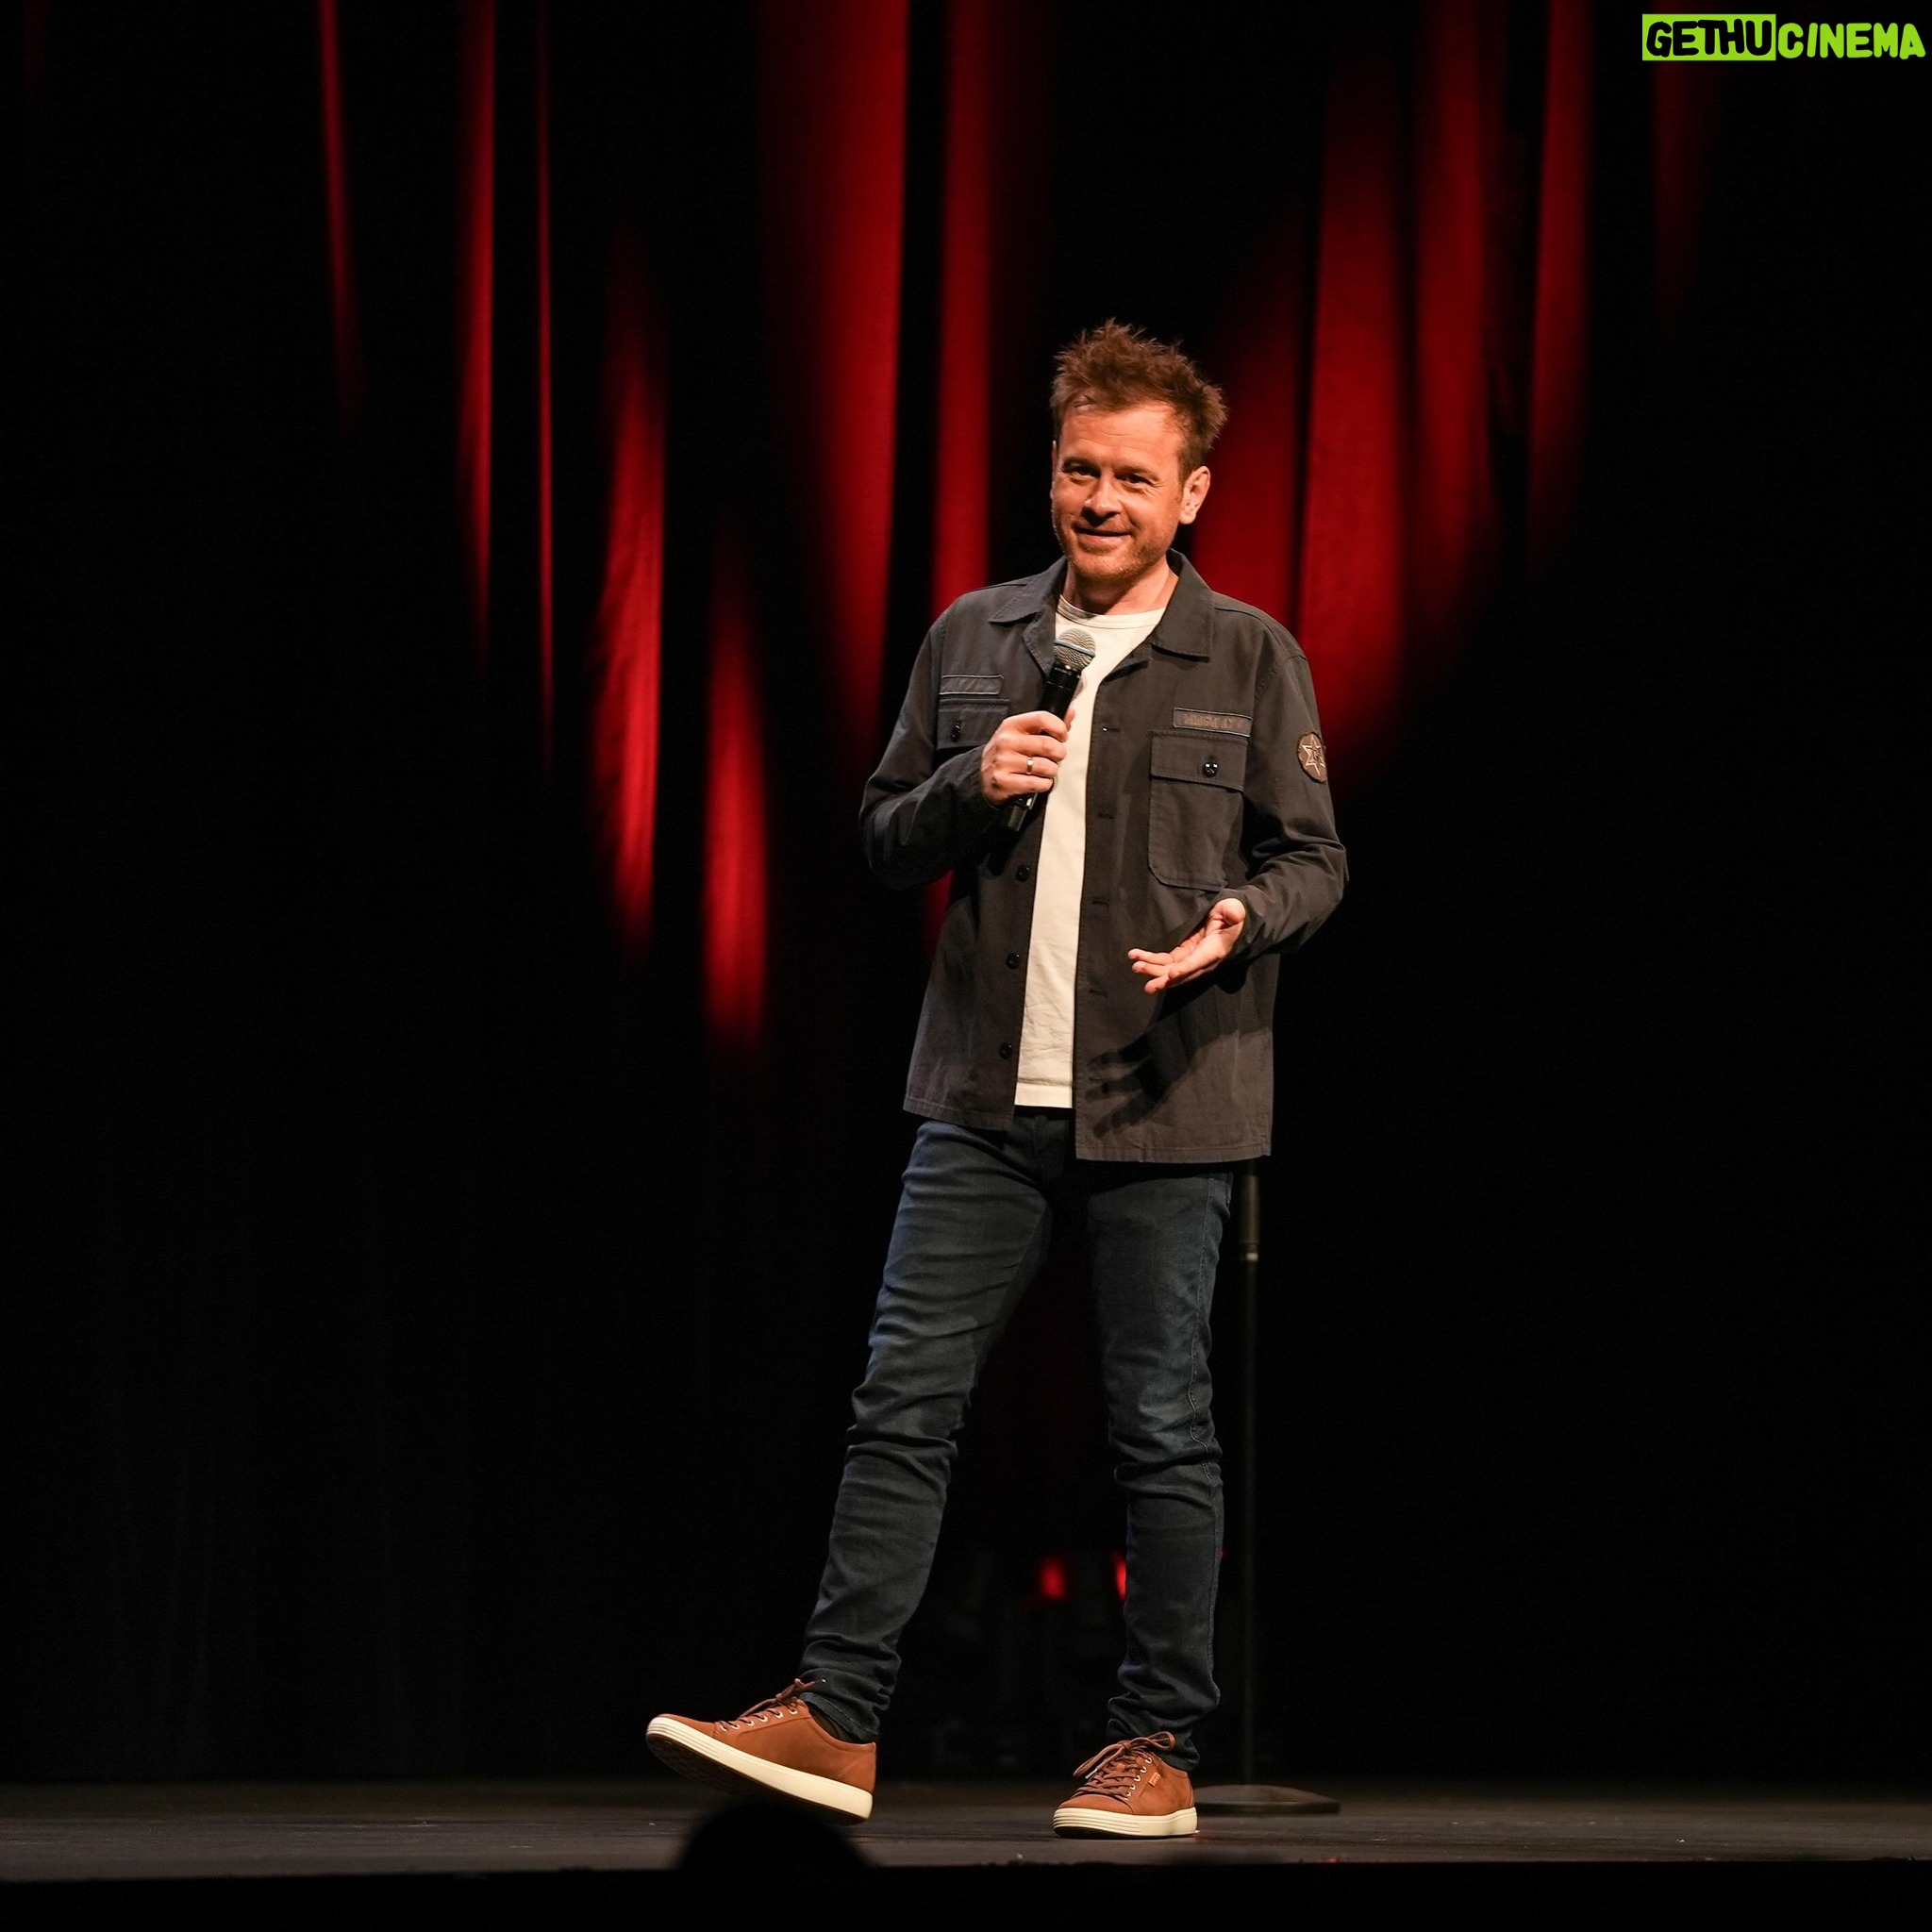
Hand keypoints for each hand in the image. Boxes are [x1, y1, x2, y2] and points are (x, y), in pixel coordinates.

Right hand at [981, 708, 1071, 805]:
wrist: (984, 779)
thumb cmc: (1008, 755)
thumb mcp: (1021, 735)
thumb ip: (1047, 725)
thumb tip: (1069, 713)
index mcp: (1011, 725)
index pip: (1042, 718)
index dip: (1059, 728)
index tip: (1062, 736)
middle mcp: (1006, 742)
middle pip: (1048, 745)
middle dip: (1059, 753)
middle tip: (1055, 757)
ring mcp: (1004, 762)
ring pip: (1046, 766)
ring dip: (1051, 771)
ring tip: (1043, 770)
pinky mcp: (1005, 781)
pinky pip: (1039, 783)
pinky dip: (1044, 784)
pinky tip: (1036, 781)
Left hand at [1128, 898, 1246, 994]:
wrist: (1228, 918)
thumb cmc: (1230, 913)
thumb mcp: (1233, 910)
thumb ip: (1233, 912)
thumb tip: (1234, 914)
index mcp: (1215, 950)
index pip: (1199, 962)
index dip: (1186, 968)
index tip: (1172, 975)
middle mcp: (1202, 960)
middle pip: (1181, 973)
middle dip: (1164, 978)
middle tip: (1148, 985)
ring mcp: (1191, 958)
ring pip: (1170, 969)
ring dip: (1153, 970)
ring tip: (1136, 966)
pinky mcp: (1183, 954)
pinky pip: (1166, 961)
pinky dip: (1151, 960)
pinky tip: (1136, 957)